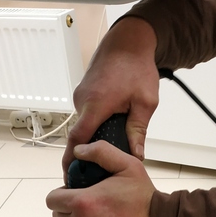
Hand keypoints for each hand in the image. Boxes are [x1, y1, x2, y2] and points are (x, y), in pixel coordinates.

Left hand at [48, 141, 156, 216]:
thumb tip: (78, 151)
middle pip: (57, 216)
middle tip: (86, 205)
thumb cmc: (144, 200)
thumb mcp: (128, 165)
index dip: (61, 193)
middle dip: (67, 208)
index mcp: (83, 203)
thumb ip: (101, 152)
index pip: (52, 199)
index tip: (74, 192)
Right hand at [62, 17, 159, 174]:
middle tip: (104, 165)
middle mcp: (83, 100)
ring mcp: (81, 95)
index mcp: (96, 104)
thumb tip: (136, 155)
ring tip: (114, 139)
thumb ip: (138, 131)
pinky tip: (112, 124)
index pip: (78, 139)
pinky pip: (87, 114)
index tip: (70, 174)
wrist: (128, 42)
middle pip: (81, 134)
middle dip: (91, 150)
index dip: (72, 159)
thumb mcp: (145, 103)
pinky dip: (96, 122)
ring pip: (85, 124)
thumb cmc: (137, 67)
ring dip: (96, 134)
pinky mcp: (83, 92)